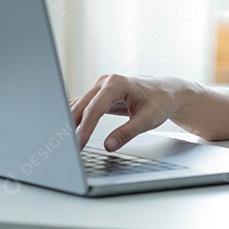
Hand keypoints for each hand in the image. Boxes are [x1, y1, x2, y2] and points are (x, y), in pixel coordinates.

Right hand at [70, 74, 186, 150]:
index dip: (86, 129)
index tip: (79, 145)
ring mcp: (100, 87)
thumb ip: (127, 133)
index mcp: (117, 84)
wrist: (167, 91)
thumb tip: (108, 146)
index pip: (95, 109)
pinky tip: (67, 133)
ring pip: (79, 106)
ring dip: (70, 123)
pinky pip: (83, 107)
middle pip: (82, 106)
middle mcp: (105, 82)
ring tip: (61, 143)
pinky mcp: (98, 94)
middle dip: (71, 127)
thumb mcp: (147, 120)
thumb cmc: (159, 102)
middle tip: (64, 148)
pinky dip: (75, 120)